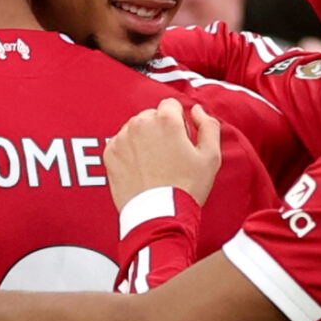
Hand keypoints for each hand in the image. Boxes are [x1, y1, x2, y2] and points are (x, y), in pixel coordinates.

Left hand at [106, 99, 222, 209]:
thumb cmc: (186, 188)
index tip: (180, 141)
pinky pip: (121, 144)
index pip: (171, 105)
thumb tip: (197, 110)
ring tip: (154, 165)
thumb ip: (209, 125)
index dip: (179, 122)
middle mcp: (140, 124)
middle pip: (152, 116)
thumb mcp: (211, 156)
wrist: (159, 215)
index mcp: (166, 120)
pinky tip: (141, 170)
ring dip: (144, 140)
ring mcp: (122, 138)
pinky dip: (129, 153)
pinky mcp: (110, 153)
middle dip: (160, 130)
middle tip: (169, 156)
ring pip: (135, 129)